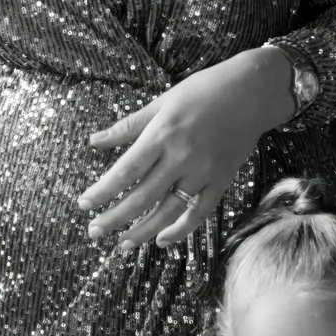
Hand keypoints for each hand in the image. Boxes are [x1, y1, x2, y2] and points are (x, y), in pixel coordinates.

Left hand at [79, 48, 295, 249]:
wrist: (251, 92)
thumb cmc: (202, 91)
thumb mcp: (161, 102)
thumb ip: (128, 126)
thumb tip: (94, 141)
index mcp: (162, 135)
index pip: (125, 170)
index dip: (103, 190)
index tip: (84, 205)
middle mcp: (181, 157)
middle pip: (142, 196)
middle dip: (115, 218)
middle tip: (94, 232)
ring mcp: (203, 171)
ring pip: (169, 210)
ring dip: (143, 230)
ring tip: (123, 244)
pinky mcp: (221, 181)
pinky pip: (200, 212)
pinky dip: (181, 229)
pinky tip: (162, 240)